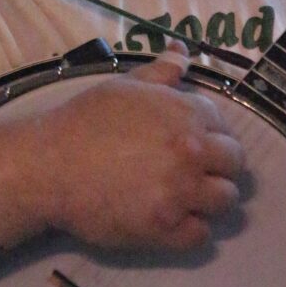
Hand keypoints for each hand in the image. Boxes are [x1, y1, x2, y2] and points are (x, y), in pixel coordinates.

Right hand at [27, 49, 245, 250]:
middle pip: (235, 165)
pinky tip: (174, 220)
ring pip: (226, 201)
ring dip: (210, 200)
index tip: (195, 146)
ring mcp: (180, 193)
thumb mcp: (126, 86)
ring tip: (187, 198)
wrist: (50, 165)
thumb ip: (163, 71)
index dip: (213, 137)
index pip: (227, 129)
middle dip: (219, 168)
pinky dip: (192, 230)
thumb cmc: (86, 121)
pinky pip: (201, 235)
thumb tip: (183, 51)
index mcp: (187, 114)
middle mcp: (192, 152)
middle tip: (194, 174)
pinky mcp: (165, 229)